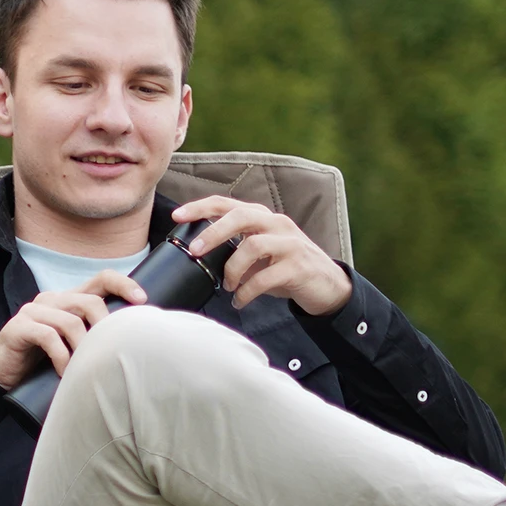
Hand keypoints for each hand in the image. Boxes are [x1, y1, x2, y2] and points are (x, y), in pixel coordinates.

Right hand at [0, 268, 147, 388]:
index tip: (142, 300)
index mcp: (68, 299)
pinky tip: (65, 373)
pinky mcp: (19, 327)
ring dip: (83, 349)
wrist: (1, 372)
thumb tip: (131, 342)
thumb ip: (93, 337)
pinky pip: (48, 337)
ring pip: (71, 321)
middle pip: (90, 301)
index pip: (101, 279)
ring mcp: (34, 311)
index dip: (123, 284)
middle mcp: (52, 299)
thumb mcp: (73, 345)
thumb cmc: (42, 360)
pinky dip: (62, 357)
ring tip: (87, 370)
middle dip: (104, 328)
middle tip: (109, 353)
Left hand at [172, 195, 351, 315]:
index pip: (228, 204)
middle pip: (241, 216)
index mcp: (263, 218)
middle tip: (195, 250)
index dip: (201, 207)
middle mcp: (277, 224)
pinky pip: (265, 277)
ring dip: (232, 269)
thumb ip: (235, 250)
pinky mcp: (298, 266)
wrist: (327, 286)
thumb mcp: (260, 255)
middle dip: (213, 232)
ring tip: (228, 286)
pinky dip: (247, 292)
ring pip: (252, 246)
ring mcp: (289, 244)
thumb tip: (200, 257)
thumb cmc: (287, 269)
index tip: (178, 216)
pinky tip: (240, 301)